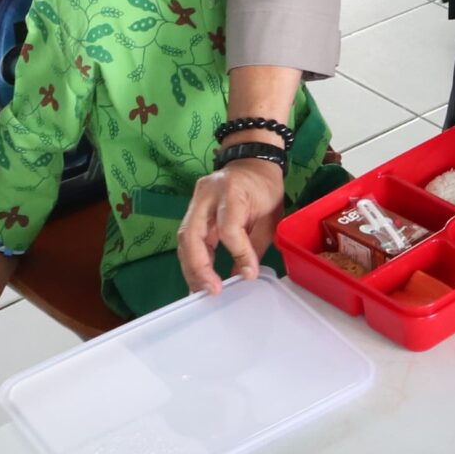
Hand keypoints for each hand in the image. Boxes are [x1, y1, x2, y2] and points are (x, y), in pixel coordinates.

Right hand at [175, 157, 286, 293]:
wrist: (252, 162)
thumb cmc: (265, 188)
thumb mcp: (270, 216)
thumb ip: (254, 246)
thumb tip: (243, 276)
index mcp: (232, 190)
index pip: (228, 227)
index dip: (238, 254)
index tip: (248, 274)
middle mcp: (207, 194)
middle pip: (192, 234)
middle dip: (198, 268)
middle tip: (210, 291)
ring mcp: (195, 201)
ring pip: (184, 239)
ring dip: (192, 268)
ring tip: (202, 291)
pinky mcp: (192, 210)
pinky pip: (188, 238)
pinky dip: (193, 260)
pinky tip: (199, 278)